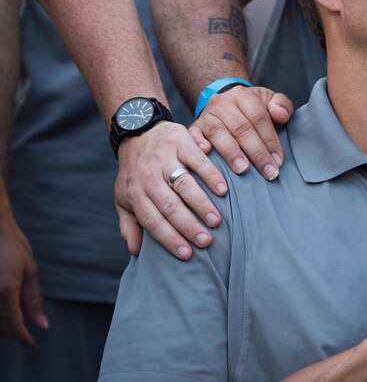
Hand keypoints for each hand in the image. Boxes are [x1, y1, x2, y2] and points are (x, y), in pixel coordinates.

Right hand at [0, 215, 46, 348]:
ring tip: (16, 317)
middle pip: (0, 327)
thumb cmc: (12, 246)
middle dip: (14, 332)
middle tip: (27, 331)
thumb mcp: (30, 271)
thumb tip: (41, 325)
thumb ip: (33, 300)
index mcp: (5, 291)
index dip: (24, 340)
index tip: (33, 347)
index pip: (14, 326)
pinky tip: (5, 306)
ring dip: (3, 324)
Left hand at [114, 121, 226, 258]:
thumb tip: (135, 252)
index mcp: (135, 193)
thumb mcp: (124, 197)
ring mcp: (165, 159)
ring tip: (216, 221)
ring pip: (184, 185)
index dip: (169, 238)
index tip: (186, 254)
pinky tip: (223, 190)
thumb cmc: (135, 171)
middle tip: (206, 241)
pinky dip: (211, 175)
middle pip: (169, 206)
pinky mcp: (181, 143)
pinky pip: (197, 161)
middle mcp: (148, 177)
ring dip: (201, 204)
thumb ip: (129, 224)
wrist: (138, 131)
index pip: (152, 220)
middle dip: (188, 226)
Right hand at [190, 85, 291, 180]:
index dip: (270, 139)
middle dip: (256, 152)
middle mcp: (222, 103)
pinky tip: (207, 155)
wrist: (224, 105)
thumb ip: (282, 105)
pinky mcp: (193, 128)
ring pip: (218, 133)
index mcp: (243, 95)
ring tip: (243, 170)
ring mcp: (205, 115)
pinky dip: (198, 144)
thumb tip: (280, 115)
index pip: (259, 117)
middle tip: (268, 172)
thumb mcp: (269, 101)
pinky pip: (193, 136)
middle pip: (241, 128)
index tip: (279, 161)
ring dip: (231, 152)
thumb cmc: (252, 109)